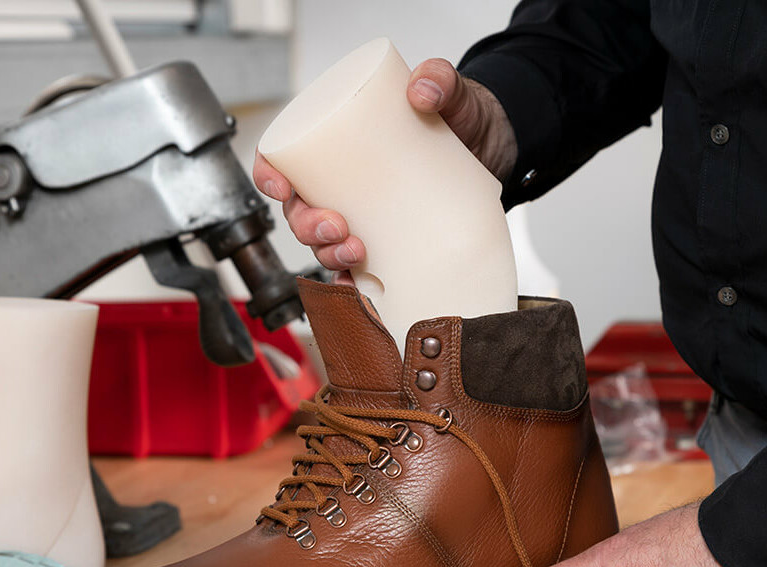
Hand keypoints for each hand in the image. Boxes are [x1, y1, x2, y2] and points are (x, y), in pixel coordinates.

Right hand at [253, 58, 517, 272]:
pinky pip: (358, 270)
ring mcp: (362, 215)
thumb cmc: (462, 117)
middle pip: (299, 211)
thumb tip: (421, 88)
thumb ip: (441, 78)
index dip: (268, 175)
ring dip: (328, 255)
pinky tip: (359, 288)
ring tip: (356, 253)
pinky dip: (352, 284)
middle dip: (306, 227)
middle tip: (337, 226)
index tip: (281, 187)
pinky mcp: (387, 241)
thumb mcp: (453, 93)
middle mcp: (341, 183)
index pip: (283, 159)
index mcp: (338, 144)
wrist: (498, 149)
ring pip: (323, 244)